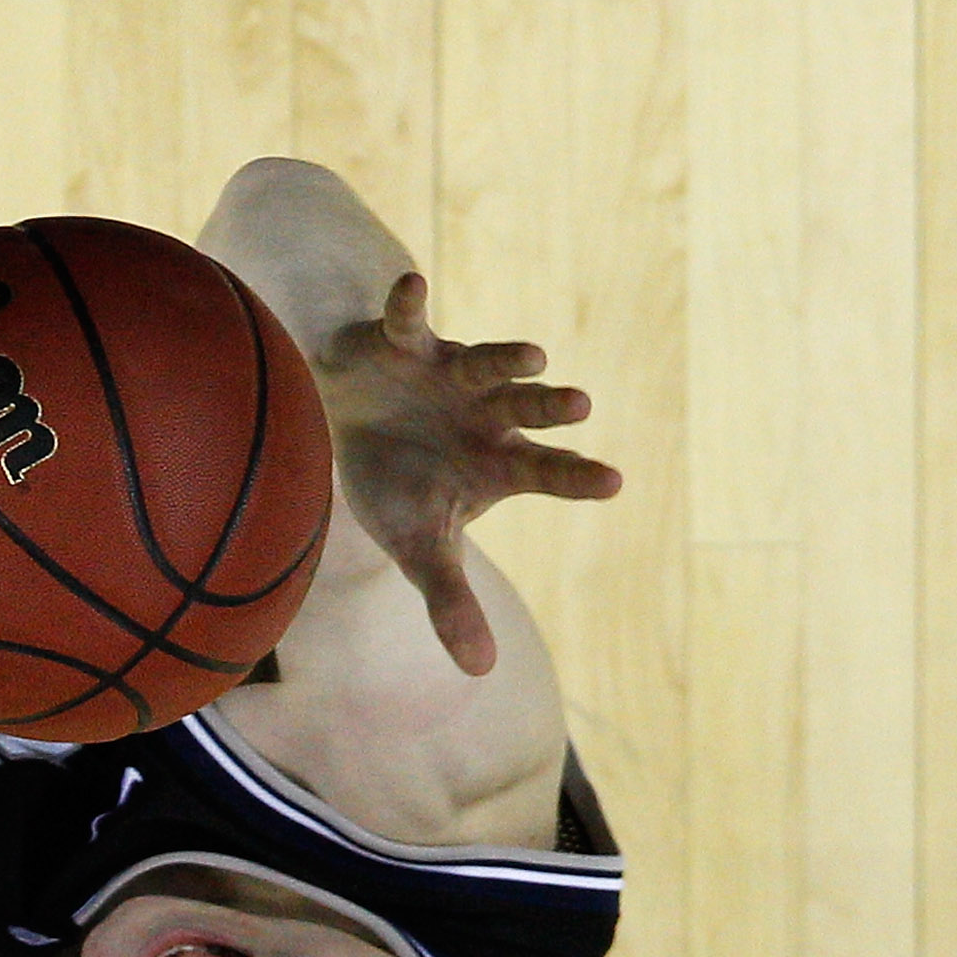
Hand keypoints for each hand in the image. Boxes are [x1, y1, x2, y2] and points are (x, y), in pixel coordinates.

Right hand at [311, 272, 622, 676]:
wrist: (344, 424)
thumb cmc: (395, 484)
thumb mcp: (419, 548)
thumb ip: (451, 602)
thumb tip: (481, 672)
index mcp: (495, 463)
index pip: (546, 471)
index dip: (576, 475)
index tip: (613, 481)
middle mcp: (485, 414)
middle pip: (527, 409)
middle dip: (551, 408)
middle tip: (581, 408)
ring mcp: (451, 374)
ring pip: (487, 364)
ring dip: (507, 358)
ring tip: (533, 357)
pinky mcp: (409, 343)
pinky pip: (410, 318)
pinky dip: (409, 303)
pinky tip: (414, 285)